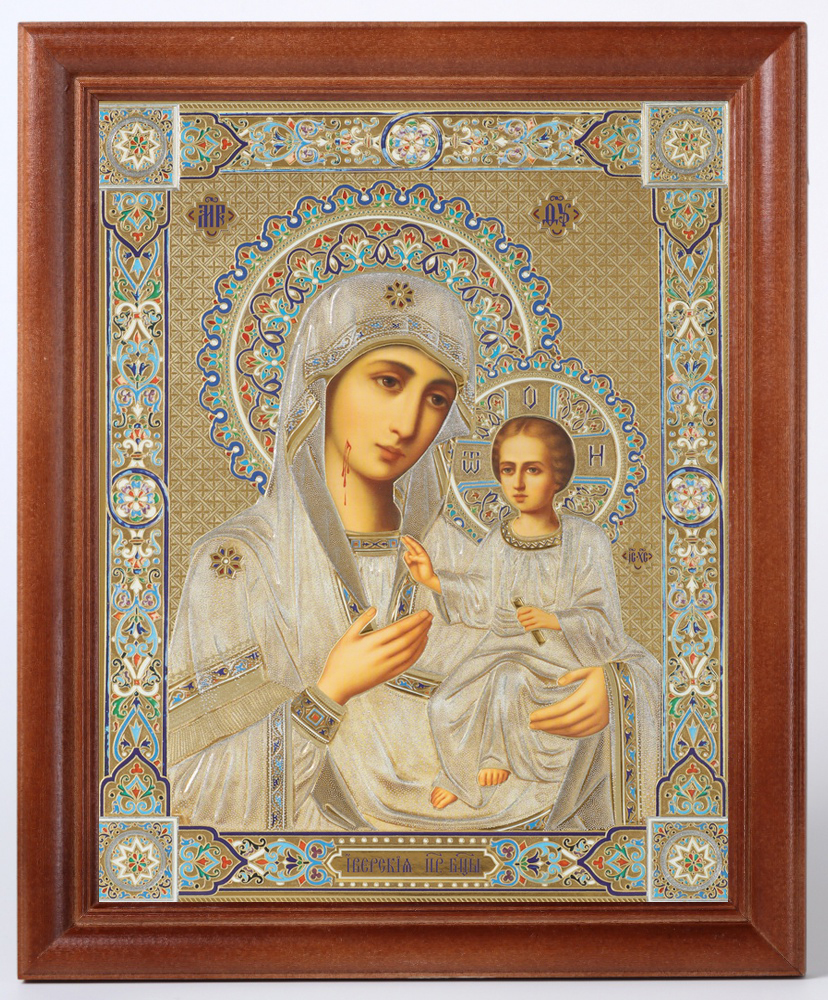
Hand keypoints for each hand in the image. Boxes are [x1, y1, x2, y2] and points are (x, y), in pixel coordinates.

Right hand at [317, 607, 432, 705]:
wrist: (336, 686)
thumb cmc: (339, 661)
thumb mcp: (346, 637)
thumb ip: (361, 621)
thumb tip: (374, 609)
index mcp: (370, 643)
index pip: (398, 629)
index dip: (414, 620)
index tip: (423, 613)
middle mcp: (381, 655)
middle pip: (408, 639)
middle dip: (421, 626)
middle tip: (429, 617)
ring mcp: (386, 666)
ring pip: (410, 651)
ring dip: (422, 638)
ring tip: (428, 627)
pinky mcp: (388, 675)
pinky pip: (408, 663)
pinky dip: (418, 653)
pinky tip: (421, 644)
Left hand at [402, 535, 440, 592]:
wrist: (426, 580)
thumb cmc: (420, 573)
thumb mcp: (411, 566)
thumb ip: (407, 560)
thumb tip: (406, 552)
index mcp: (417, 556)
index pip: (412, 547)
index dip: (407, 542)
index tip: (403, 538)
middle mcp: (420, 555)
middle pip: (414, 545)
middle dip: (409, 540)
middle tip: (404, 536)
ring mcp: (424, 557)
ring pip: (418, 548)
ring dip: (412, 542)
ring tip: (407, 539)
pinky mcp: (426, 561)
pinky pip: (419, 557)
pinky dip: (414, 557)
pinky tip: (410, 557)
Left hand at [516, 606, 559, 631]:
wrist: (553, 620)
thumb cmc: (543, 617)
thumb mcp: (536, 611)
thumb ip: (529, 612)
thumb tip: (519, 615)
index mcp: (533, 609)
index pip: (521, 610)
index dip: (518, 615)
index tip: (518, 617)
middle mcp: (535, 613)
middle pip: (521, 618)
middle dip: (520, 621)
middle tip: (521, 622)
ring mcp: (537, 619)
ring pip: (524, 623)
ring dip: (523, 625)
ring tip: (525, 625)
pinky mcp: (540, 624)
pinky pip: (529, 627)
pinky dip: (526, 629)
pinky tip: (527, 629)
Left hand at [529, 666, 609, 736]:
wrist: (628, 685)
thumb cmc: (605, 675)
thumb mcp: (589, 670)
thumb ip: (572, 675)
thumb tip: (558, 682)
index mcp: (586, 695)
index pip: (560, 709)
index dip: (545, 715)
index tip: (532, 716)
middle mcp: (592, 709)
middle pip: (564, 722)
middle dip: (546, 725)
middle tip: (532, 725)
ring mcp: (598, 719)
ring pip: (572, 730)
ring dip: (555, 731)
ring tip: (542, 728)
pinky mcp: (602, 724)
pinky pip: (582, 733)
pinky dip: (569, 734)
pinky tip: (558, 731)